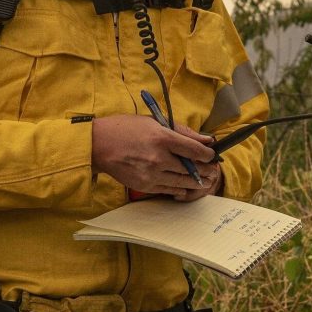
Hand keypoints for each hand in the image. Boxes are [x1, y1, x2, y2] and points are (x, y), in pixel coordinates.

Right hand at [92, 115, 221, 200]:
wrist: (99, 145)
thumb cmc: (126, 129)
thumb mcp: (154, 122)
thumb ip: (181, 131)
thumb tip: (205, 139)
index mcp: (162, 137)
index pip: (195, 150)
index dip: (208, 154)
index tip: (211, 155)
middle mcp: (159, 157)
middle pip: (191, 168)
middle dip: (205, 169)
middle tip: (212, 170)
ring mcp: (151, 173)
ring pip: (182, 181)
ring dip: (196, 181)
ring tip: (202, 179)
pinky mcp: (145, 185)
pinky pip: (168, 189)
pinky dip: (179, 188)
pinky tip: (184, 186)